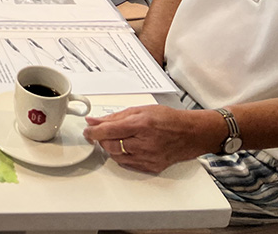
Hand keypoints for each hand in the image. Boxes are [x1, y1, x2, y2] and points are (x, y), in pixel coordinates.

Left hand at [83, 105, 219, 173]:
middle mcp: (145, 143)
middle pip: (111, 146)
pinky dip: (123, 156)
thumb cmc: (168, 119)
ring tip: (117, 139)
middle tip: (102, 133)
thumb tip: (94, 120)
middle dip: (102, 139)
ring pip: (117, 157)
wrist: (190, 134)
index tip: (87, 131)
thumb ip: (115, 116)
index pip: (109, 131)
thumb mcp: (140, 110)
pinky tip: (127, 147)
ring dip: (112, 148)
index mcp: (141, 125)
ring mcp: (149, 158)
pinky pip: (128, 164)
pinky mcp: (152, 167)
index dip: (93, 131)